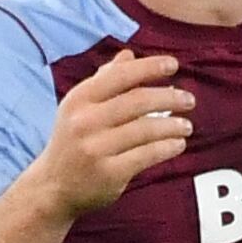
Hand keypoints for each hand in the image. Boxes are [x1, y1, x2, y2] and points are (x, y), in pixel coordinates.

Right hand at [33, 50, 192, 215]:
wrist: (52, 187)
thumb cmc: (72, 141)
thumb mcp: (79, 107)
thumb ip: (104, 80)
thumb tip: (129, 55)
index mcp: (79, 99)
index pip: (119, 76)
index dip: (149, 67)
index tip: (173, 65)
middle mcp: (85, 121)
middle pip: (137, 101)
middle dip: (169, 98)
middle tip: (189, 100)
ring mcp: (96, 148)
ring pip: (145, 129)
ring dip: (172, 125)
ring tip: (187, 126)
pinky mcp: (109, 173)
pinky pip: (146, 155)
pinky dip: (167, 147)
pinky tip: (178, 144)